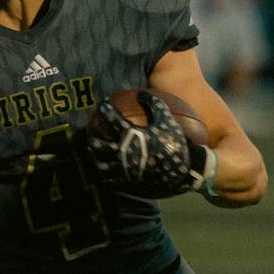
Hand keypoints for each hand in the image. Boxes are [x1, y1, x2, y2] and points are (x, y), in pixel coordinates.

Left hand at [82, 95, 213, 198]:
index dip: (106, 110)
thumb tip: (142, 93)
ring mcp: (124, 167)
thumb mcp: (166, 120)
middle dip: (93, 137)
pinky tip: (105, 171)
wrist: (182, 168)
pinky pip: (111, 179)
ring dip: (97, 157)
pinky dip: (106, 174)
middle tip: (91, 132)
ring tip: (95, 153)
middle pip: (100, 144)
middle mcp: (124, 150)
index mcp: (132, 135)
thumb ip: (154, 105)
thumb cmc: (174, 142)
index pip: (112, 119)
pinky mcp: (128, 180)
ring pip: (102, 163)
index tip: (103, 105)